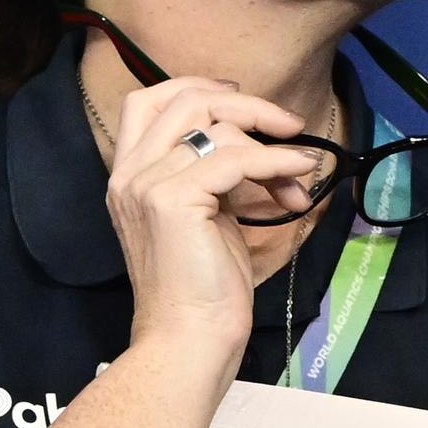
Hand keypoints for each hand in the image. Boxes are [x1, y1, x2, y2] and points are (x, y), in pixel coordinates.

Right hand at [103, 75, 316, 351]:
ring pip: (216, 127)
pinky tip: (299, 176)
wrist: (188, 339)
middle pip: (183, 98)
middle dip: (245, 105)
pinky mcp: (172, 200)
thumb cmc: (204, 288)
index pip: (148, 101)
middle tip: (287, 125)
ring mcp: (146, 185)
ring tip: (296, 179)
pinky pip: (236, 157)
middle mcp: (129, 174)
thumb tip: (257, 140)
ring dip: (270, 144)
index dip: (197, 87)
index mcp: (129, 176)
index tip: (241, 97)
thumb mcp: (207, 215)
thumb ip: (214, 174)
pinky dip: (276, 161)